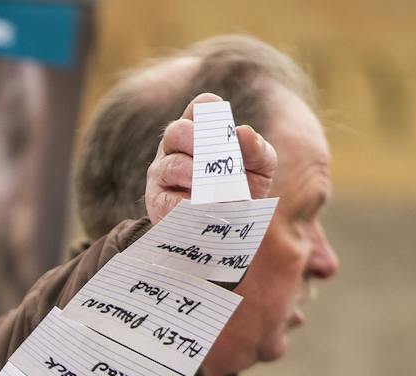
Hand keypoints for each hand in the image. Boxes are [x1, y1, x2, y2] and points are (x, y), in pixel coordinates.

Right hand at [145, 92, 277, 224]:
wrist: (229, 229)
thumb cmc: (241, 190)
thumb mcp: (259, 169)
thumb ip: (258, 149)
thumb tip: (243, 132)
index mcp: (201, 130)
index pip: (202, 107)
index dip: (213, 114)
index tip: (228, 131)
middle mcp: (176, 146)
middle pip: (177, 130)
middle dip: (197, 142)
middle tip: (216, 159)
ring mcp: (162, 172)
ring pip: (171, 165)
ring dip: (193, 176)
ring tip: (211, 190)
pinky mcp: (156, 201)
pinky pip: (165, 199)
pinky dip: (184, 204)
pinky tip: (200, 209)